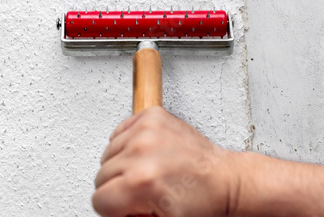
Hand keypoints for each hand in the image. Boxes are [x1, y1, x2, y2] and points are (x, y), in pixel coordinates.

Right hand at [92, 106, 239, 216]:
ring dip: (123, 164)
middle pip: (101, 175)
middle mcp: (141, 151)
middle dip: (118, 187)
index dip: (114, 209)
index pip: (98, 199)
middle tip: (143, 192)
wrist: (224, 179)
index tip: (130, 207)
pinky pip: (120, 131)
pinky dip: (128, 144)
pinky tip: (146, 154)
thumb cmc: (200, 204)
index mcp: (141, 182)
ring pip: (108, 153)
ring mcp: (147, 130)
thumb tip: (112, 210)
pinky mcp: (152, 116)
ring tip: (147, 171)